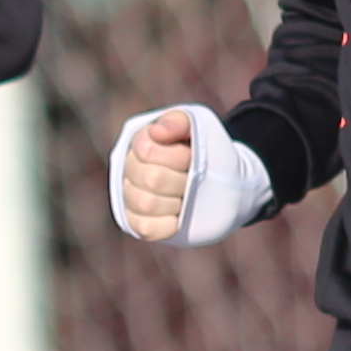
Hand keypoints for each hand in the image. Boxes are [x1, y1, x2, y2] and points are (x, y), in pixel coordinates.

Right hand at [112, 108, 195, 236]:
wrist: (220, 181)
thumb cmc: (206, 150)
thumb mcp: (199, 127)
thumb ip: (179, 122)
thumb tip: (158, 132)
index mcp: (141, 142)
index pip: (147, 150)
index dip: (177, 156)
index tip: (193, 157)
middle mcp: (130, 169)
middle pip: (151, 178)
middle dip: (182, 180)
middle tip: (196, 180)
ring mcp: (131, 197)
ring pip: (146, 204)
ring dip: (176, 202)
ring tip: (187, 198)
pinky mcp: (137, 223)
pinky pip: (145, 228)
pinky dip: (167, 224)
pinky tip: (178, 216)